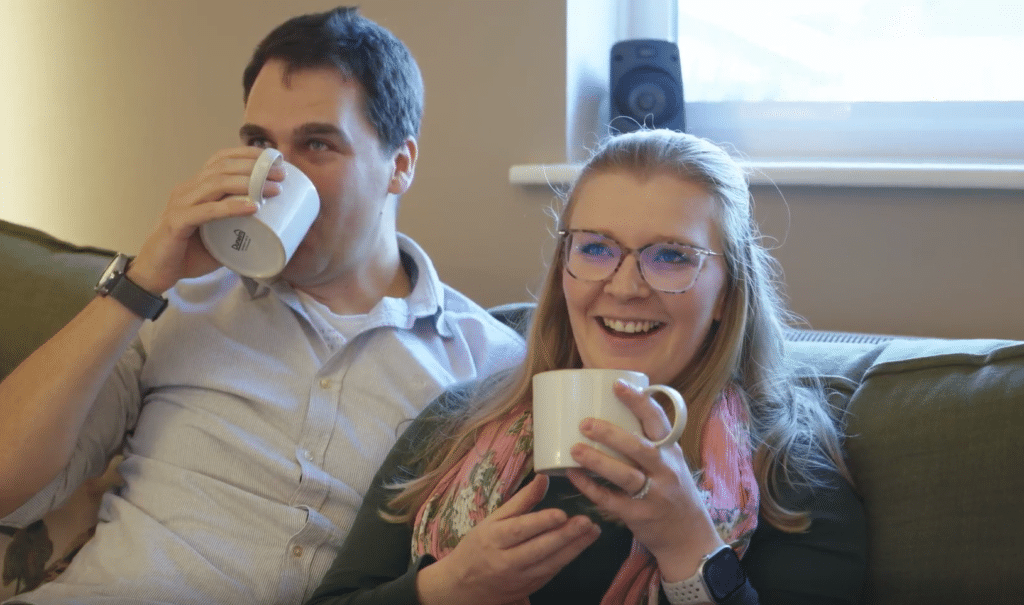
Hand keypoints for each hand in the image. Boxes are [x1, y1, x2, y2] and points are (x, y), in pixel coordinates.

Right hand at [127, 147, 284, 292]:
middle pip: (222, 167)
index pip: (220, 159)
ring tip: (273, 189)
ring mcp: (180, 204)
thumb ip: (239, 227)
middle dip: (255, 167)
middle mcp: (187, 190)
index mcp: (196, 188)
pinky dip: (231, 207)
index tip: (274, 158)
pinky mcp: (176, 222)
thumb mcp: (220, 235)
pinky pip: (206, 211)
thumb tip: (273, 227)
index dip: (247, 154)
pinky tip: (253, 207)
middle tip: (281, 175)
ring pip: (216, 184)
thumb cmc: (189, 253)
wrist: (157, 273)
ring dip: (248, 184)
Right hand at [416, 474, 600, 604]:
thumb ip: (520, 501)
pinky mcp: (528, 589)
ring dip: (574, 548)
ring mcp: (518, 579)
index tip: (562, 513)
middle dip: (565, 536)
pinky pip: (551, 573)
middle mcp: (505, 561)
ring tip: (592, 532)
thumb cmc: (477, 547)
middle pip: (539, 549)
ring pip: (550, 564)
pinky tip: (581, 546)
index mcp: (493, 539)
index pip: (520, 530)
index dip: (541, 522)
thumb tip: (543, 478)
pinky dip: (567, 559)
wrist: (461, 587)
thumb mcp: (492, 520)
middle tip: (587, 522)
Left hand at [565, 380, 723, 580]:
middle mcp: (666, 471)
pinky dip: (591, 487)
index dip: (638, 401)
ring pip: (625, 476)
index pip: (657, 421)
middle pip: (639, 448)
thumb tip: (612, 407)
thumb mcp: (671, 462)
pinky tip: (574, 475)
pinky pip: (611, 501)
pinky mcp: (639, 516)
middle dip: (611, 434)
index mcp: (671, 451)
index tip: (616, 384)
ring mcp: (653, 495)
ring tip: (574, 449)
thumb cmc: (673, 490)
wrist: (689, 536)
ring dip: (598, 461)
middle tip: (584, 422)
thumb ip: (650, 441)